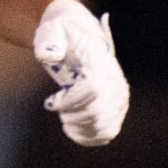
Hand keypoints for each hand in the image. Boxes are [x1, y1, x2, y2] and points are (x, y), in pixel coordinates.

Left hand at [33, 0, 127, 146]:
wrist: (79, 39)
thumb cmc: (62, 35)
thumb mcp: (52, 30)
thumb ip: (49, 40)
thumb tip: (49, 55)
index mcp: (102, 64)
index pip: (91, 89)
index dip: (68, 101)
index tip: (48, 102)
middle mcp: (116, 82)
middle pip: (96, 112)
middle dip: (71, 115)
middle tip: (56, 108)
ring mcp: (119, 98)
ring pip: (102, 126)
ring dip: (78, 128)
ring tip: (64, 119)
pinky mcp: (117, 109)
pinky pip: (108, 132)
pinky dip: (89, 137)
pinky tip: (72, 130)